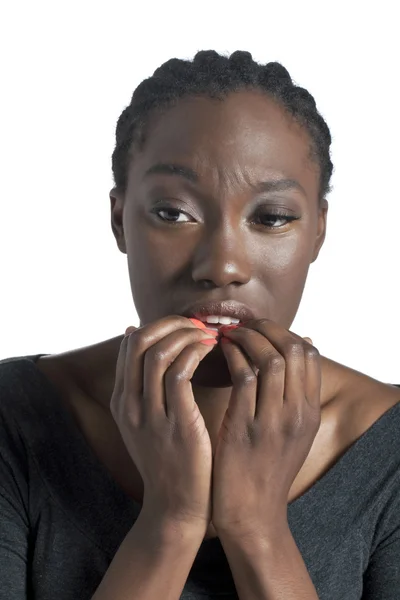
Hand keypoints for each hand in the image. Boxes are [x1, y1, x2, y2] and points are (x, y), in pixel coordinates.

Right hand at [110, 316, 217, 529]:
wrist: (176, 507)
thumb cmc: (170, 460)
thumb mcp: (146, 423)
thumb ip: (142, 387)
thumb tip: (136, 338)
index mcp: (122, 400)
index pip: (132, 343)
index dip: (160, 326)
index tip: (186, 326)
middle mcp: (130, 404)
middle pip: (141, 340)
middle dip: (172, 323)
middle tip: (198, 325)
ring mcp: (150, 414)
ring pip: (159, 352)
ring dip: (187, 334)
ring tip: (209, 335)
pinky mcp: (176, 423)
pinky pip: (180, 372)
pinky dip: (196, 353)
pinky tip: (213, 352)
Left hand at [212, 319, 320, 536]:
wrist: (251, 514)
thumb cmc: (264, 468)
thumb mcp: (291, 432)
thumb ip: (295, 394)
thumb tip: (299, 348)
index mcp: (309, 412)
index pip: (309, 354)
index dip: (284, 332)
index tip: (261, 328)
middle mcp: (297, 414)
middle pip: (294, 350)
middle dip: (267, 328)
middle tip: (244, 325)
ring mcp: (273, 422)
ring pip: (270, 359)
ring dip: (247, 338)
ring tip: (228, 334)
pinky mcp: (245, 429)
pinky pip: (243, 377)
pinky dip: (232, 356)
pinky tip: (219, 353)